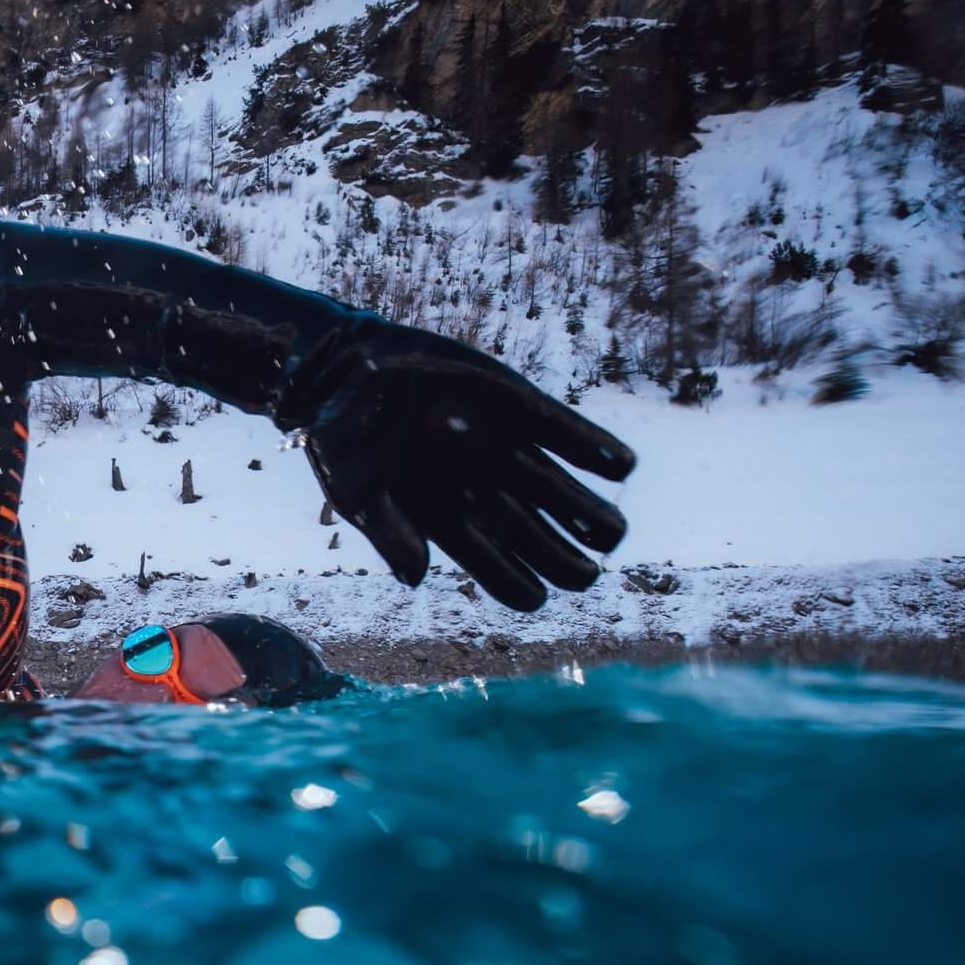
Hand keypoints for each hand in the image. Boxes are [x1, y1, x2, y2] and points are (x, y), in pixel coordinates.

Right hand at [286, 318, 634, 610]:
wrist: (350, 368)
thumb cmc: (345, 438)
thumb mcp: (355, 489)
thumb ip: (387, 533)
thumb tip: (415, 578)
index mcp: (449, 522)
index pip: (496, 569)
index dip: (521, 587)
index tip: (538, 596)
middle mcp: (486, 493)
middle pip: (541, 541)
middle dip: (568, 562)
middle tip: (588, 573)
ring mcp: (508, 451)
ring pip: (564, 494)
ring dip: (592, 515)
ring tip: (612, 533)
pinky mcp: (521, 408)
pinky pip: (568, 434)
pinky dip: (595, 449)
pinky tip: (620, 466)